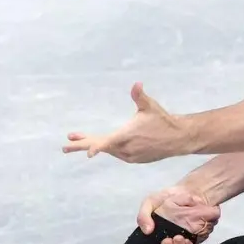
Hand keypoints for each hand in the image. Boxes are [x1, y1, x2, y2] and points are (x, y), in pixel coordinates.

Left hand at [63, 82, 189, 163]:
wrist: (179, 138)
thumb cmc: (163, 120)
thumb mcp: (150, 107)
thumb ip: (140, 96)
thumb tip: (136, 84)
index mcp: (127, 136)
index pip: (108, 143)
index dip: (96, 146)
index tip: (87, 154)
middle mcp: (126, 149)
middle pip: (100, 146)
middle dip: (81, 145)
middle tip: (64, 146)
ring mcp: (129, 156)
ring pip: (107, 149)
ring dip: (92, 144)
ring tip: (74, 139)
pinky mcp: (133, 159)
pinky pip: (116, 153)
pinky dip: (106, 148)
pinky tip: (99, 144)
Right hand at [138, 186, 219, 243]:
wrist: (186, 192)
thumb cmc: (165, 198)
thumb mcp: (150, 202)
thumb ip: (144, 215)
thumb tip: (147, 231)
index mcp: (154, 236)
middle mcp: (167, 242)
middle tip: (168, 240)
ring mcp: (179, 242)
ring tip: (179, 238)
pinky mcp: (192, 240)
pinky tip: (188, 241)